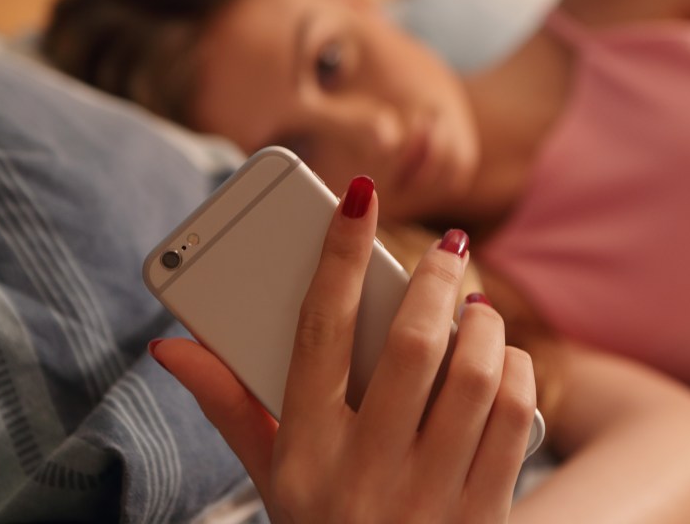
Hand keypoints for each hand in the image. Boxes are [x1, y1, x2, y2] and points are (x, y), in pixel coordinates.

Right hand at [149, 176, 536, 522]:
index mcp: (305, 451)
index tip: (359, 198)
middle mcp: (365, 471)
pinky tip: (503, 360)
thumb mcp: (269, 475)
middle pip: (409, 346)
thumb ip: (229, 406)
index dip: (337, 256)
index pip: (317, 333)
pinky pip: (515, 417)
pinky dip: (516, 372)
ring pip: (474, 375)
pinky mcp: (484, 511)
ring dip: (484, 324)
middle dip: (435, 281)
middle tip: (448, 249)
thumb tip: (173, 346)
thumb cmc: (322, 522)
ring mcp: (428, 493)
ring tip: (477, 308)